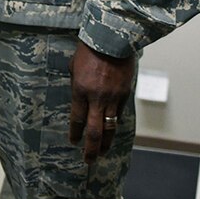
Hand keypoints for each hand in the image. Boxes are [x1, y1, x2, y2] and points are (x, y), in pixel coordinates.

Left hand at [68, 41, 134, 161]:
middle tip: (88, 160)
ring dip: (106, 142)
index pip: (78, 119)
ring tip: (102, 152)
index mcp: (80, 90)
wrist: (112, 38)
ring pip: (110, 127)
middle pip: (94, 131)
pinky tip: (111, 131)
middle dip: (91, 148)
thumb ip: (77, 84)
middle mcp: (97, 98)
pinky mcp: (125, 94)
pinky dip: (114, 124)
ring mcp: (113, 97)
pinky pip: (119, 113)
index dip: (76, 133)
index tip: (74, 142)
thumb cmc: (89, 50)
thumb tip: (79, 98)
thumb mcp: (75, 67)